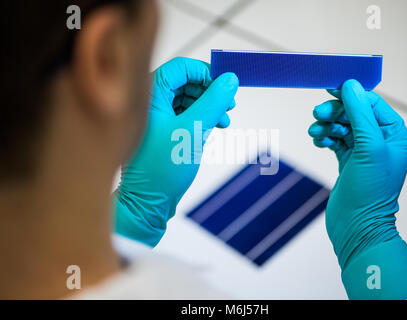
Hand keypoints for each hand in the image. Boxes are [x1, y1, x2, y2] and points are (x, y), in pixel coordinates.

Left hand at [114, 57, 238, 246]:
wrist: (148, 203)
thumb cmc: (163, 168)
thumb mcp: (193, 130)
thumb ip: (213, 102)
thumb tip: (230, 80)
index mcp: (150, 96)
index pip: (181, 67)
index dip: (205, 73)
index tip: (225, 86)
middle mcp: (149, 102)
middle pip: (185, 82)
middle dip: (210, 91)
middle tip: (229, 105)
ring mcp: (155, 117)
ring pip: (187, 99)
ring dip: (209, 106)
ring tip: (224, 120)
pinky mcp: (162, 131)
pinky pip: (185, 114)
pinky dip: (201, 118)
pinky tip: (215, 127)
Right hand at [308, 79, 406, 298]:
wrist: (356, 227)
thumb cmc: (369, 192)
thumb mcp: (368, 148)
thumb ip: (360, 114)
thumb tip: (351, 86)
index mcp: (396, 136)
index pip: (372, 104)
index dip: (351, 95)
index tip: (330, 88)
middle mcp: (381, 143)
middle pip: (354, 114)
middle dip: (335, 112)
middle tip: (317, 113)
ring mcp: (364, 153)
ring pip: (342, 127)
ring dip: (326, 125)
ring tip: (314, 132)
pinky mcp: (348, 163)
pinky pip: (335, 141)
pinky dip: (325, 138)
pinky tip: (317, 140)